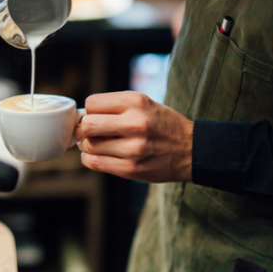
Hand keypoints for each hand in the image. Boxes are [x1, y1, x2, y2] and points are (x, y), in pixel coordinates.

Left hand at [75, 91, 193, 182]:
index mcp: (136, 102)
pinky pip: (95, 163)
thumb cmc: (162, 124)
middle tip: (89, 132)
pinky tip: (99, 155)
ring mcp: (133, 148)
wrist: (192, 150)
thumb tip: (81, 117)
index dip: (89, 111)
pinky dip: (90, 159)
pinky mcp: (131, 169)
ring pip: (89, 146)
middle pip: (87, 125)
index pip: (92, 104)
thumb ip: (115, 106)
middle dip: (83, 129)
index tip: (94, 117)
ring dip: (87, 145)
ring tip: (97, 144)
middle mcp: (135, 123)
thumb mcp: (144, 103)